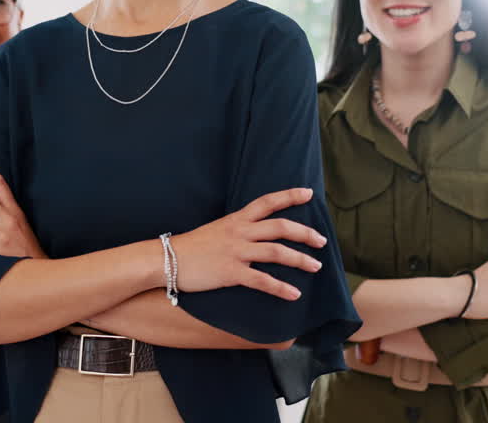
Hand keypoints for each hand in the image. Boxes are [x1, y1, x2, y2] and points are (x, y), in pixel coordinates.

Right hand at [170, 188, 326, 300]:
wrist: (165, 259)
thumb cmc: (190, 248)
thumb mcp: (215, 231)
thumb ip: (236, 230)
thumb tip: (253, 235)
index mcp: (236, 220)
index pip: (267, 202)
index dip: (289, 196)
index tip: (308, 193)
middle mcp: (239, 232)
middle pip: (280, 227)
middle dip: (305, 233)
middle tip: (322, 241)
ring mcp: (236, 252)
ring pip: (277, 252)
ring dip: (300, 259)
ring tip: (316, 267)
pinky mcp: (231, 272)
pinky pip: (262, 280)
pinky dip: (281, 288)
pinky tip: (294, 294)